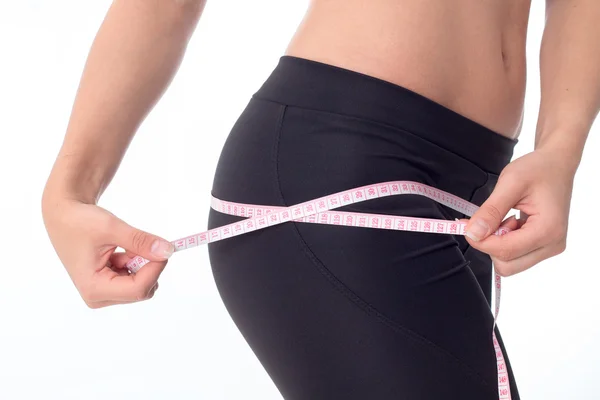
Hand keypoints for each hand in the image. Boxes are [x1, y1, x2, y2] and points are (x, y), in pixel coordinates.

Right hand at [42, 195, 174, 307]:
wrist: (64, 217)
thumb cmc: (81, 222)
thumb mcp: (112, 228)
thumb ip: (140, 241)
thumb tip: (168, 251)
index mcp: (94, 288)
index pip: (139, 289)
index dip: (156, 268)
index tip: (165, 247)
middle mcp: (98, 297)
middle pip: (142, 290)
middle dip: (148, 266)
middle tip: (142, 243)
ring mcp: (103, 294)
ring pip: (141, 285)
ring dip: (141, 263)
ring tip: (123, 245)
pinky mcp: (108, 287)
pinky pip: (135, 279)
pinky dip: (135, 263)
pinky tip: (121, 250)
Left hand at [464, 149, 573, 275]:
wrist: (556, 165)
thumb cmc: (538, 169)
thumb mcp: (510, 183)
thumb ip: (490, 210)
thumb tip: (473, 234)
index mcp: (548, 230)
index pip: (505, 252)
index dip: (480, 241)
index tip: (466, 225)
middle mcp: (552, 244)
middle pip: (507, 265)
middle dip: (490, 245)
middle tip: (487, 221)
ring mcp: (549, 247)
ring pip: (510, 263)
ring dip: (497, 243)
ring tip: (503, 218)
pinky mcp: (543, 246)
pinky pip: (516, 255)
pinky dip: (504, 241)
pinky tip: (508, 221)